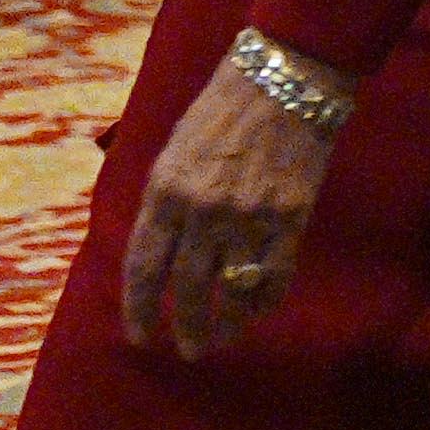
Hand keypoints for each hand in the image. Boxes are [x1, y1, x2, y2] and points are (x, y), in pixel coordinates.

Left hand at [119, 51, 344, 358]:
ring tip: (217, 341)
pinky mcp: (290, 216)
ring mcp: (249, 216)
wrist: (286, 80)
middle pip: (187, 288)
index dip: (139, 309)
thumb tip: (156, 245)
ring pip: (232, 290)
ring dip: (223, 324)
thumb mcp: (173, 149)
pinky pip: (275, 274)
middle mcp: (202, 210)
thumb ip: (162, 198)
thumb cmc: (222, 109)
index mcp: (164, 191)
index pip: (144, 267)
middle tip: (185, 350)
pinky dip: (264, 300)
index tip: (142, 336)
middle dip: (184, 327)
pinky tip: (256, 312)